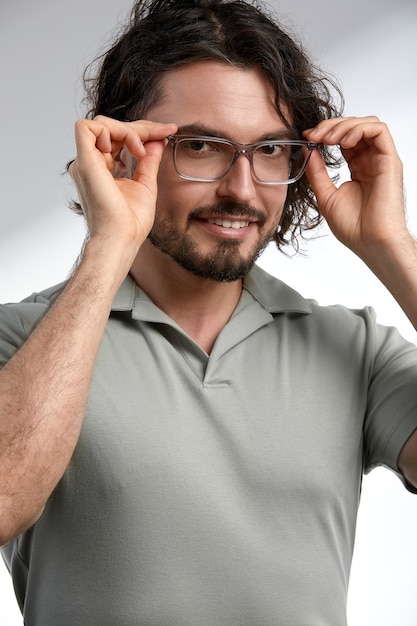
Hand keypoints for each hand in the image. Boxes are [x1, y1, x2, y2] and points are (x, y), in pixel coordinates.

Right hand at [69, 116, 177, 252]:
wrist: (121, 238)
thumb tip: (157, 141)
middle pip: (111, 128)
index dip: (143, 131)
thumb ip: (148, 161)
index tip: (168, 131)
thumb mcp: (145, 184)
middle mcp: (91, 164)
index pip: (119, 138)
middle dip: (141, 127)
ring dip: (128, 129)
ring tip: (142, 150)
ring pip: (101, 124)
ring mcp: (85, 163)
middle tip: (163, 132)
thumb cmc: (130, 223)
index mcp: (103, 170)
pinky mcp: (84, 162)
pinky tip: (131, 148)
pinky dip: (112, 130)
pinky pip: (88, 128)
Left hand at [303, 116, 406, 261]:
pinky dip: (359, 128)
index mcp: (357, 168)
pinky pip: (379, 130)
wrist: (371, 242)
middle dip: (331, 126)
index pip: (343, 139)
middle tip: (314, 135)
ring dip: (344, 125)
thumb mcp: (325, 195)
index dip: (325, 133)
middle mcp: (370, 161)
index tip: (307, 137)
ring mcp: (381, 160)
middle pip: (354, 127)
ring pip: (367, 124)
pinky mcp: (390, 160)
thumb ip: (317, 171)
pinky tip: (343, 141)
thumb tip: (307, 149)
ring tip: (327, 138)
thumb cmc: (354, 227)